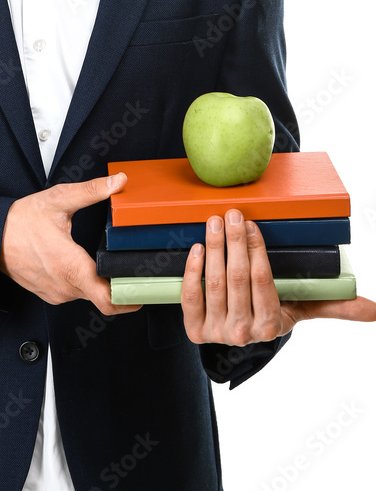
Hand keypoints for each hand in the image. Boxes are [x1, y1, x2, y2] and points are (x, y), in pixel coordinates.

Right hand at [0, 172, 142, 316]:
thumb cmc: (20, 221)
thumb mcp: (59, 200)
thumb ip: (91, 191)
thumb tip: (117, 181)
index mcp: (71, 267)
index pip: (108, 300)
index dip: (130, 298)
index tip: (143, 289)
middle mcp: (65, 287)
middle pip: (103, 298)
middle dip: (119, 285)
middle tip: (133, 270)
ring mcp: (56, 293)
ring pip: (88, 295)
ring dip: (99, 283)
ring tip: (108, 263)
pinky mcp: (49, 293)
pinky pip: (74, 292)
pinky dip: (83, 282)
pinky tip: (83, 264)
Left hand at [181, 209, 375, 345]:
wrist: (241, 332)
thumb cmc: (275, 310)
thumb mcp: (303, 307)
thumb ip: (335, 306)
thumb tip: (375, 310)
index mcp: (271, 326)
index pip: (262, 283)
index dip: (255, 253)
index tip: (252, 225)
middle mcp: (243, 334)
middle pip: (237, 280)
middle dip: (234, 243)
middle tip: (233, 214)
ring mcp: (217, 332)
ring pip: (214, 284)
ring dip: (213, 248)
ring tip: (215, 221)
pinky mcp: (195, 330)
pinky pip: (190, 298)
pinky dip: (192, 270)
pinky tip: (196, 247)